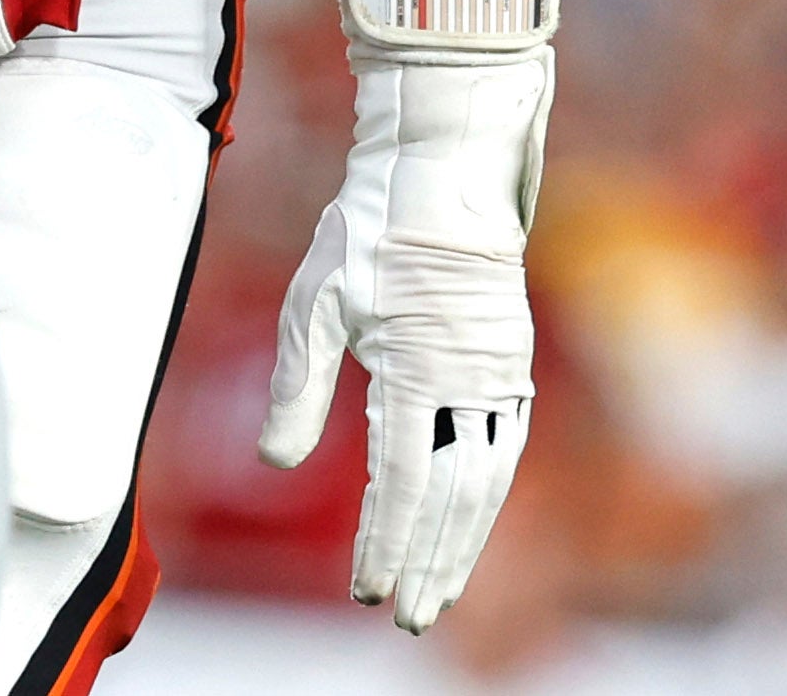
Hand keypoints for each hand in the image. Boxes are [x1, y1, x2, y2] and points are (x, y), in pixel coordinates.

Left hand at [259, 43, 548, 632]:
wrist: (443, 171)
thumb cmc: (369, 231)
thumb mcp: (313, 302)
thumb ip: (297, 387)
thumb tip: (275, 462)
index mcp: (416, 370)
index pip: (402, 482)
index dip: (386, 542)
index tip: (367, 589)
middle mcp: (470, 381)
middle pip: (452, 496)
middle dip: (429, 562)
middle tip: (408, 615)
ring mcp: (499, 373)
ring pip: (485, 479)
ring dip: (463, 540)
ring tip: (438, 590)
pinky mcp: (511, 362)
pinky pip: (504, 446)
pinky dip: (484, 494)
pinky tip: (467, 521)